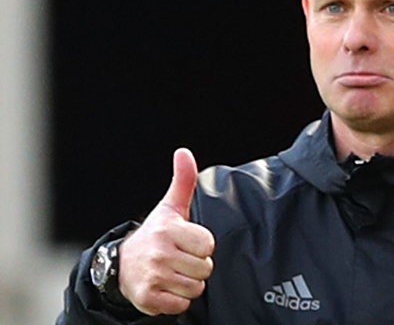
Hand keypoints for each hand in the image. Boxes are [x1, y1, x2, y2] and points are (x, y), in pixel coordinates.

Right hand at [118, 148, 214, 315]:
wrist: (120, 266)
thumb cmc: (155, 235)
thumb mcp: (169, 207)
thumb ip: (183, 180)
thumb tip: (184, 152)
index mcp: (168, 230)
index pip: (208, 245)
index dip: (201, 245)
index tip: (187, 242)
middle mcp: (159, 253)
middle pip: (205, 268)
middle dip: (196, 266)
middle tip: (180, 259)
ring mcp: (153, 276)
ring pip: (196, 288)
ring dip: (188, 284)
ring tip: (173, 273)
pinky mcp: (148, 298)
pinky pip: (181, 305)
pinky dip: (176, 300)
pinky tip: (166, 288)